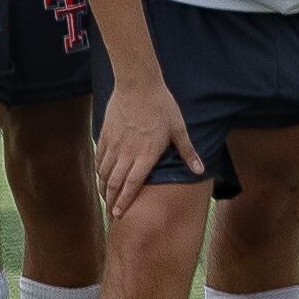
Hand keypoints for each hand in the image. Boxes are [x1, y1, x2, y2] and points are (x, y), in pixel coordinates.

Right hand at [94, 72, 199, 215]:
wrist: (137, 84)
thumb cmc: (161, 105)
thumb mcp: (179, 128)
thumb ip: (188, 152)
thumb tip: (200, 169)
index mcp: (146, 154)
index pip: (132, 185)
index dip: (125, 202)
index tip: (119, 215)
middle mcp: (127, 153)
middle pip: (114, 183)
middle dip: (111, 201)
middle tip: (112, 215)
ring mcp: (114, 144)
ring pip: (104, 172)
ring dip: (103, 188)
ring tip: (106, 198)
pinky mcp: (105, 134)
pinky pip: (99, 157)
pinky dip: (98, 170)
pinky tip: (100, 175)